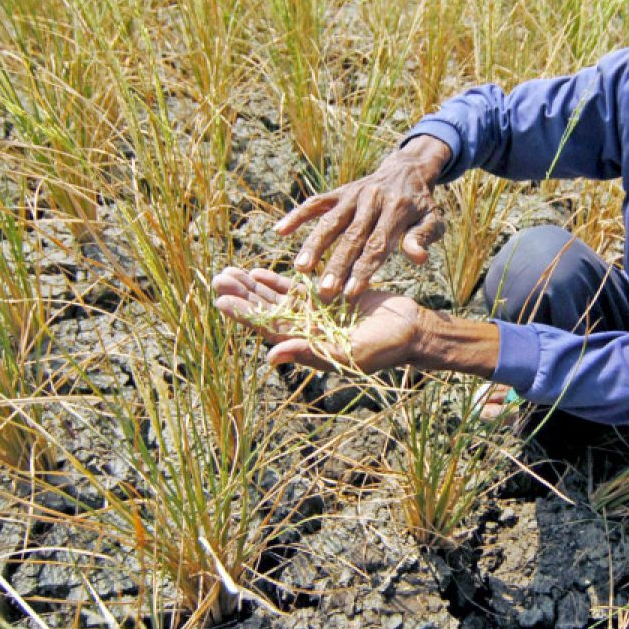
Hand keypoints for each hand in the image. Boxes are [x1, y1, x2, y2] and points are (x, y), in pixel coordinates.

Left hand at [212, 267, 424, 373]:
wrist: (411, 330)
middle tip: (217, 278)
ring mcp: (315, 315)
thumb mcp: (349, 353)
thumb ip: (310, 352)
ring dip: (253, 286)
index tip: (222, 300)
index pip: (268, 328)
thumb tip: (271, 356)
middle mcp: (306, 331)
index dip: (245, 314)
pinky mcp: (327, 298)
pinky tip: (257, 272)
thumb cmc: (385, 348)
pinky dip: (277, 281)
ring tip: (228, 271)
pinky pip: (296, 290)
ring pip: (276, 298)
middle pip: (266, 311)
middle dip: (242, 295)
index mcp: (307, 345)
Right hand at [274, 135, 449, 300]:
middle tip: (324, 292)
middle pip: (351, 237)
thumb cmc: (420, 206)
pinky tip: (279, 231)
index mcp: (397, 210)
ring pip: (329, 221)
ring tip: (300, 269)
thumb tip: (418, 257)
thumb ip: (423, 237)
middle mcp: (371, 200)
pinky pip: (316, 202)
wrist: (408, 170)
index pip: (377, 244)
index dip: (363, 269)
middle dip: (336, 265)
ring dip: (313, 244)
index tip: (350, 293)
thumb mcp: (433, 220)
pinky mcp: (339, 191)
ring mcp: (352, 195)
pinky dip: (297, 215)